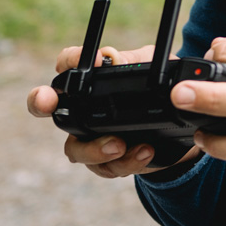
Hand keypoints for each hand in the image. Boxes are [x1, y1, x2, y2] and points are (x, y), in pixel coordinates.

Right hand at [25, 44, 198, 177]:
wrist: (185, 121)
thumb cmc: (162, 88)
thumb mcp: (154, 67)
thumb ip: (133, 60)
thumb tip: (113, 57)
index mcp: (91, 82)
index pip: (69, 65)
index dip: (69, 60)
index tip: (85, 60)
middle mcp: (83, 111)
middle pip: (49, 108)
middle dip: (40, 102)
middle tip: (45, 101)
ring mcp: (93, 138)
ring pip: (76, 149)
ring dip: (94, 148)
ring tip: (119, 145)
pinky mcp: (111, 161)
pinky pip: (107, 168)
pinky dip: (125, 162)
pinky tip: (144, 152)